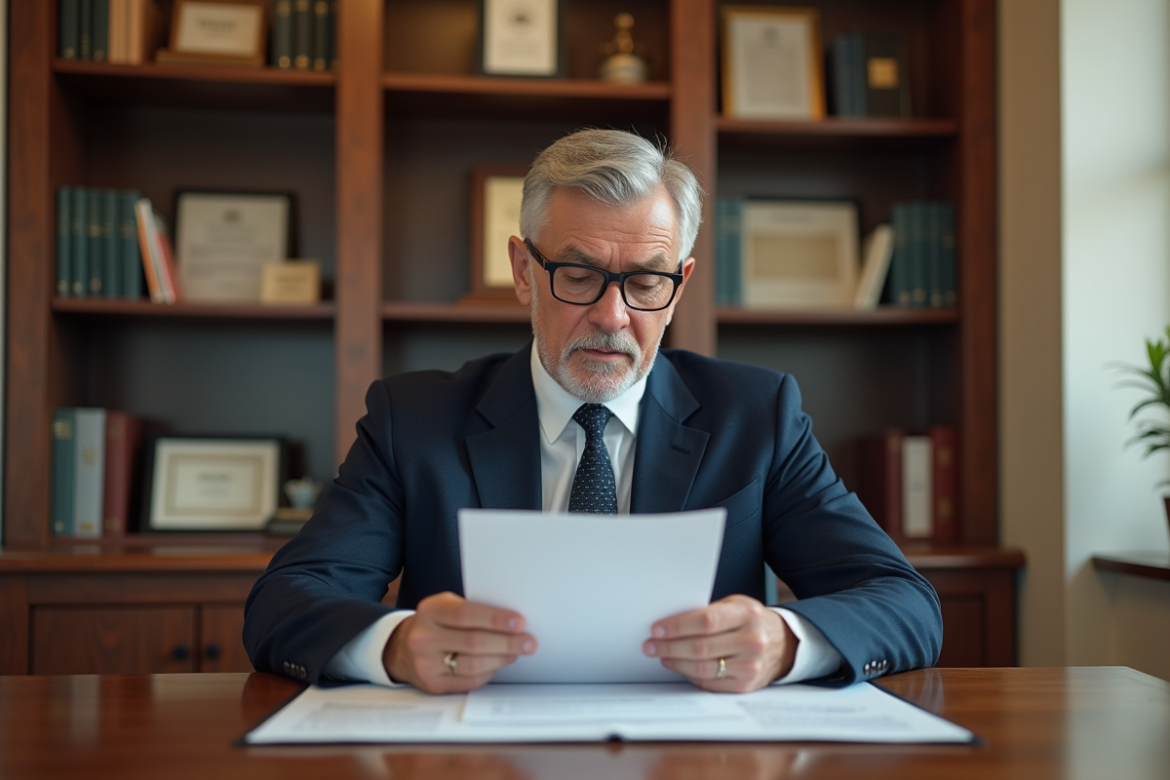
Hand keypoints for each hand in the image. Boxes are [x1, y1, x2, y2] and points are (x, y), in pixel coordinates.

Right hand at [383, 591, 536, 693]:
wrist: (402, 648)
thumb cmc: (435, 623)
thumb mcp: (445, 606)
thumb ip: (472, 610)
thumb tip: (512, 621)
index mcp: (430, 611)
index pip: (466, 615)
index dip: (495, 619)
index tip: (520, 622)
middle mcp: (424, 638)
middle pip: (474, 642)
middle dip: (507, 643)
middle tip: (529, 642)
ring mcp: (426, 664)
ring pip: (473, 665)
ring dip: (501, 659)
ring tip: (516, 652)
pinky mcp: (433, 685)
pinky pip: (469, 681)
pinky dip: (489, 672)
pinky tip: (498, 664)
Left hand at [642, 595, 796, 692]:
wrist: (784, 644)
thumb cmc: (751, 621)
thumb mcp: (736, 606)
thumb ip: (709, 612)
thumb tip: (670, 623)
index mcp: (747, 615)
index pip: (706, 621)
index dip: (677, 626)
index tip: (657, 629)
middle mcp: (751, 640)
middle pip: (700, 647)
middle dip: (669, 647)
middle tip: (650, 645)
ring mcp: (750, 665)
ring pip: (702, 668)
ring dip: (676, 662)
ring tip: (661, 655)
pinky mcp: (746, 685)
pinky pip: (710, 683)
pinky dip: (690, 675)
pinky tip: (679, 667)